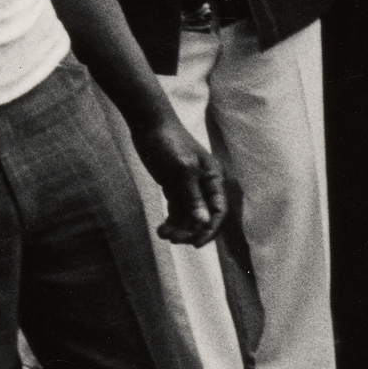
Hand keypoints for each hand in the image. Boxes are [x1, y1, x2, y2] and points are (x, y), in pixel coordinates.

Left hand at [132, 115, 227, 245]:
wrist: (149, 124)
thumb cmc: (169, 142)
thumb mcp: (182, 170)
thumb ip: (193, 197)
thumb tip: (203, 222)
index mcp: (214, 179)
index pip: (219, 211)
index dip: (210, 230)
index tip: (195, 244)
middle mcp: (205, 185)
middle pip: (204, 217)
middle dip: (189, 231)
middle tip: (172, 238)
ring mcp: (190, 187)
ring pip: (189, 217)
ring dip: (178, 229)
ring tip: (162, 233)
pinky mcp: (175, 187)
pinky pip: (178, 211)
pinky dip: (171, 222)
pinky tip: (161, 228)